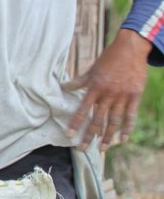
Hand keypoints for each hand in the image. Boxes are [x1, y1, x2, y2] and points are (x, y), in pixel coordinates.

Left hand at [64, 29, 150, 151]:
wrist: (130, 50)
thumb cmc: (108, 59)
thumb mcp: (92, 69)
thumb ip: (79, 81)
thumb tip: (64, 86)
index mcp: (94, 88)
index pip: (82, 110)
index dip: (75, 123)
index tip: (69, 135)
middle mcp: (107, 95)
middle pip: (97, 120)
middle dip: (89, 136)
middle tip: (82, 149)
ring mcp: (122, 97)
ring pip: (114, 121)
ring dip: (107, 137)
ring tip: (102, 149)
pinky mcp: (135, 96)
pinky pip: (130, 116)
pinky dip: (127, 129)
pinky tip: (123, 140)